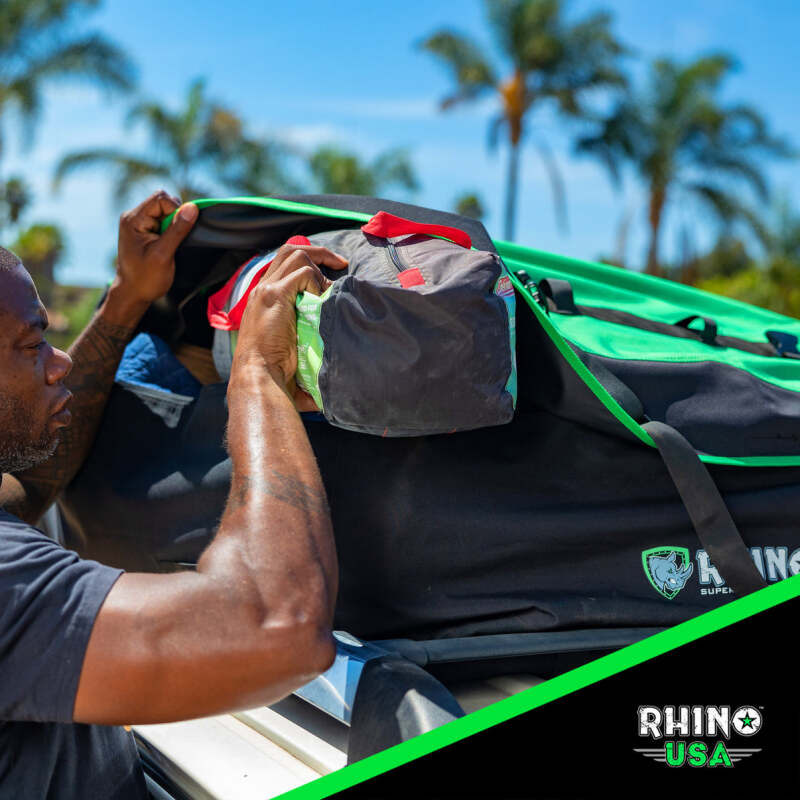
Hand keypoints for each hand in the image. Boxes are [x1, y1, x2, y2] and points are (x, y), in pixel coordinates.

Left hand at [115, 190, 198, 307]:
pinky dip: (170, 231)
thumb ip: (177, 230)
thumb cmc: (145, 278)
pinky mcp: (144, 230)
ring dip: (173, 226)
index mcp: (133, 219)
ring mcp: (138, 223)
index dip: (176, 211)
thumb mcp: (163, 254)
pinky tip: (166, 245)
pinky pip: (163, 221)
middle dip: (175, 218)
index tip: (177, 233)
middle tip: (172, 240)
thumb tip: (193, 207)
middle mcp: (133, 216)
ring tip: (168, 245)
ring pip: (165, 211)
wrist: (132, 293)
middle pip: (163, 202)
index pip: (161, 198)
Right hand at [232, 244, 346, 402]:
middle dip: (319, 252)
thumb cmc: (275, 372)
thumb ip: (304, 334)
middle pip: (289, 250)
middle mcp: (263, 289)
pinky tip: (323, 301)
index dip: (308, 263)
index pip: (284, 265)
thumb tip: (331, 347)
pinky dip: (318, 282)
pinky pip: (303, 273)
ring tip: (331, 288)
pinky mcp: (276, 295)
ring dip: (319, 266)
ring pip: (296, 255)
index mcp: (264, 298)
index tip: (330, 274)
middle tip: (340, 264)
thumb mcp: (289, 345)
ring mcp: (267, 290)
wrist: (259, 378)